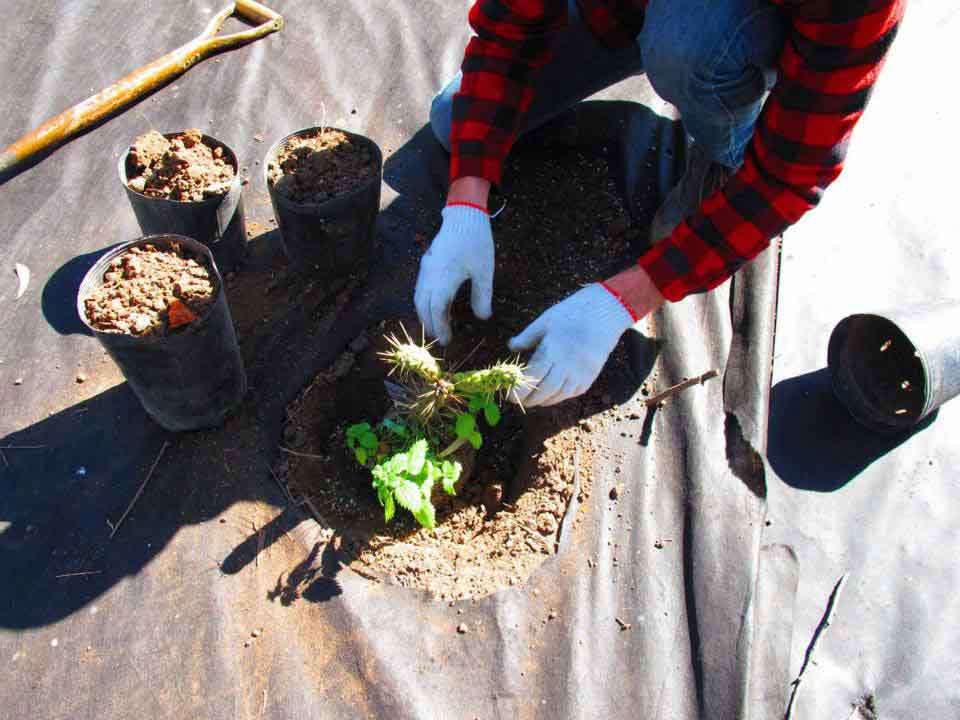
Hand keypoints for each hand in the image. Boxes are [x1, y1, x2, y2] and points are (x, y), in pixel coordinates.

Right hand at [415, 204, 492, 344]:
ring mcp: (426, 268)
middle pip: (423, 306)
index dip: (439, 327)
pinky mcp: (427, 263)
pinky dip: (424, 302)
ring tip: (436, 326)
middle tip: (440, 338)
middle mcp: (430, 274)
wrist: (463, 215)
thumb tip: (483, 317)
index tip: (447, 340)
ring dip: (425, 314)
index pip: (436, 309)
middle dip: (429, 324)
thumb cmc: (476, 241)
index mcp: (444, 277)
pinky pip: (420, 288)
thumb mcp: (484, 271)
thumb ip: (483, 296)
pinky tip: (434, 307)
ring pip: (418, 297)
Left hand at [508, 267, 664, 406]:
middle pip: (543, 392)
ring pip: (558, 396)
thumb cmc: (572, 312)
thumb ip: (526, 337)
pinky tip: (551, 394)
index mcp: (551, 351)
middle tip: (518, 400)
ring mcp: (580, 373)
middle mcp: (566, 366)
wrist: (606, 311)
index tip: (508, 394)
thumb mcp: (545, 320)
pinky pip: (572, 393)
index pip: (530, 378)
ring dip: (542, 401)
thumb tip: (511, 347)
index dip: (518, 390)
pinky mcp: (591, 376)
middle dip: (528, 400)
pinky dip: (559, 397)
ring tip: (532, 399)